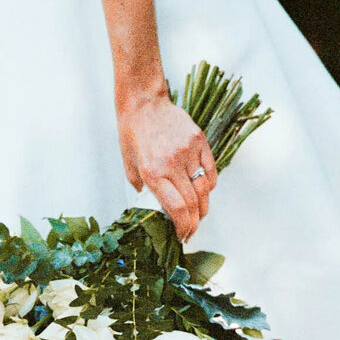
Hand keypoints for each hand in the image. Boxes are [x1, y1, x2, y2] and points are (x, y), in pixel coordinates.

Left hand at [117, 86, 218, 240]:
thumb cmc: (133, 134)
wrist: (143, 103)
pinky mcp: (200, 141)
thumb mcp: (129, 164)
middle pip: (193, 203)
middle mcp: (172, 163)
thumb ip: (143, 187)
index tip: (182, 236)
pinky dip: (209, 185)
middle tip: (191, 231)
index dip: (183, 227)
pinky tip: (202, 191)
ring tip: (198, 214)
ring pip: (204, 189)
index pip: (177, 208)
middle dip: (194, 223)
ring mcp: (189, 151)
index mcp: (152, 172)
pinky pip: (211, 171)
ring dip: (203, 206)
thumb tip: (155, 207)